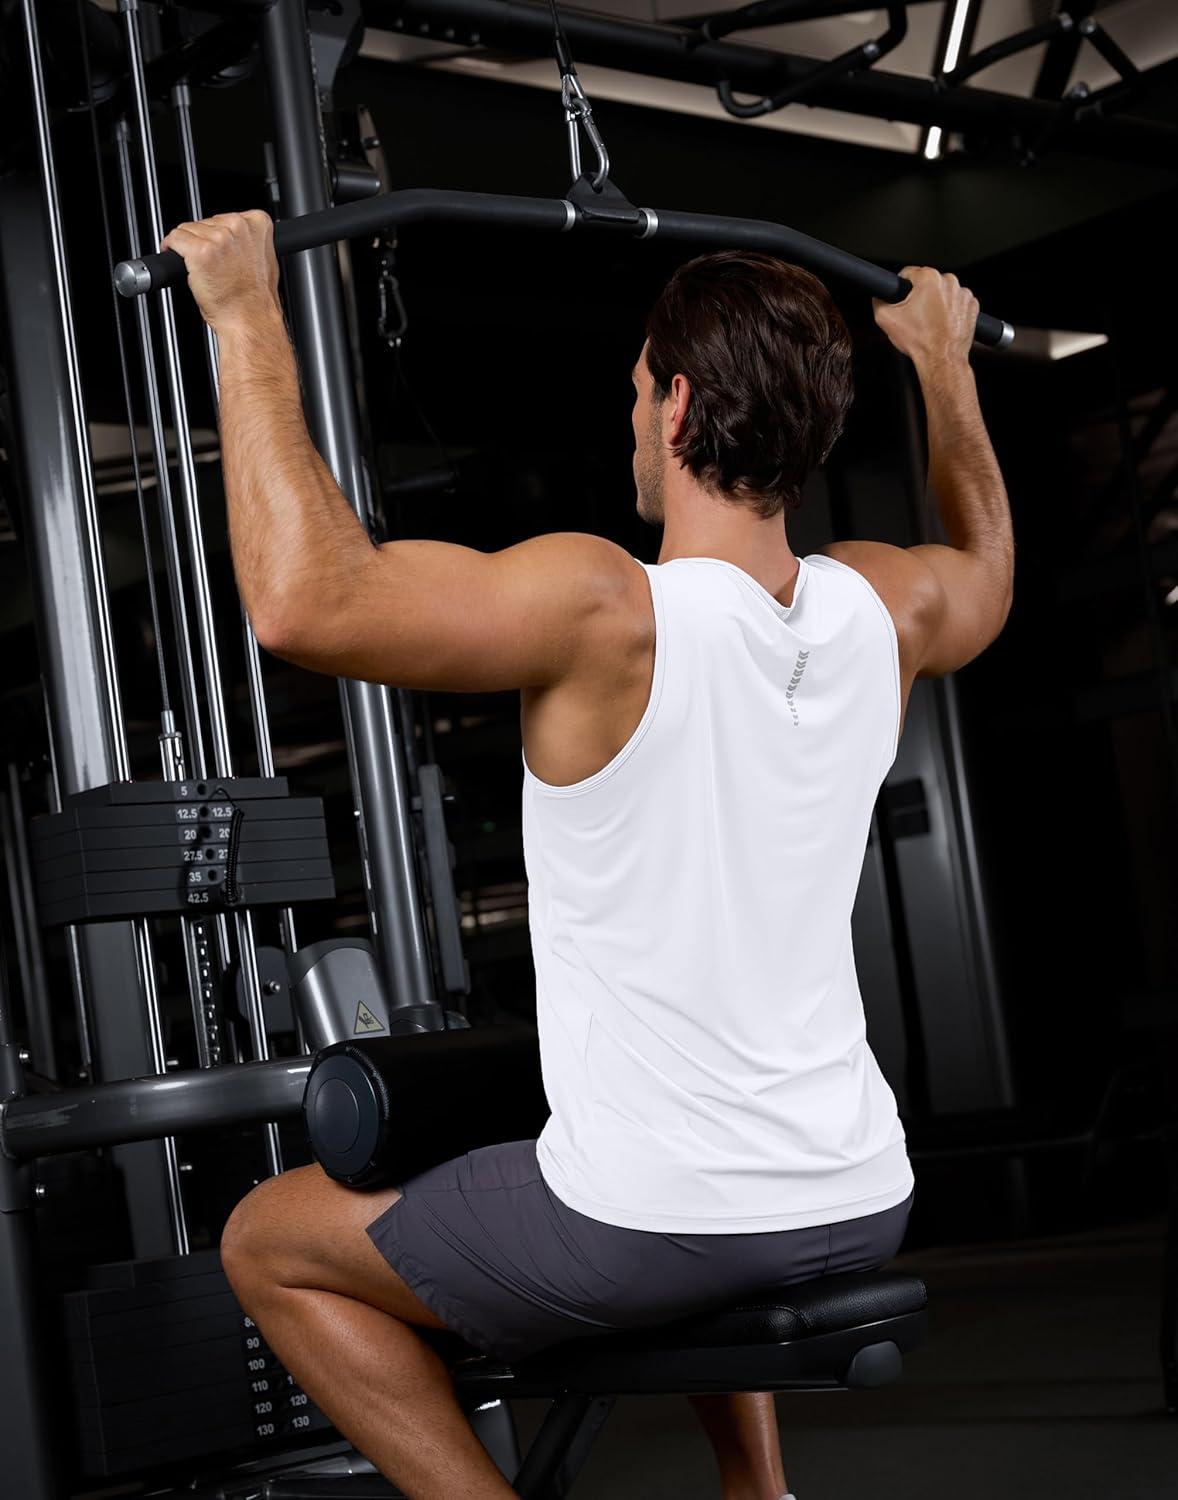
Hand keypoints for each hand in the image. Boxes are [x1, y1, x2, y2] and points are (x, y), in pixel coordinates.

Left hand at [160, 210, 280, 332]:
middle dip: (203, 241)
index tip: (217, 248)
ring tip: (202, 269)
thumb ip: (249, 242)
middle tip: (211, 265)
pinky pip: (174, 239)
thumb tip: (234, 238)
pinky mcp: (199, 251)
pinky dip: (171, 249)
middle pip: (205, 222)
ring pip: (188, 230)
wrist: (250, 319)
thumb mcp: (264, 261)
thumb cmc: (256, 298)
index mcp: (257, 224)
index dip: (217, 234)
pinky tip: (181, 263)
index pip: (225, 217)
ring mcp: (218, 238)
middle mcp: (238, 227)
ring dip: (188, 248)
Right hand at [873, 266, 978, 370]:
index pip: (909, 272)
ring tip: (930, 322)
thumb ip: (878, 301)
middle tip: (916, 315)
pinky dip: (951, 311)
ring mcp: (963, 294)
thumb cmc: (920, 341)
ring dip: (937, 303)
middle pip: (928, 283)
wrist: (941, 359)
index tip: (902, 297)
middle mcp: (949, 282)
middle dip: (921, 295)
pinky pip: (957, 303)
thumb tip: (879, 297)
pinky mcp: (972, 306)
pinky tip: (943, 323)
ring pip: (943, 292)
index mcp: (929, 279)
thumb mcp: (886, 319)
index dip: (901, 285)